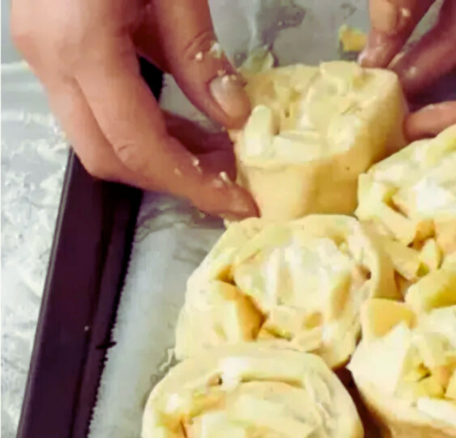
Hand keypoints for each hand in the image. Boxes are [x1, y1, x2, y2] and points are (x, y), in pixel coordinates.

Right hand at [11, 0, 256, 216]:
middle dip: (171, 180)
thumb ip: (200, 56)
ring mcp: (40, 50)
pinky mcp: (46, 40)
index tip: (238, 202)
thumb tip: (235, 119)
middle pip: (108, 156)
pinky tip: (184, 124)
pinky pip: (91, 106)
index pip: (139, 146)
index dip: (191, 184)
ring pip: (95, 138)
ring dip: (156, 156)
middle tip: (229, 183)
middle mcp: (49, 56)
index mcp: (82, 42)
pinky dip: (138, 125)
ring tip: (216, 156)